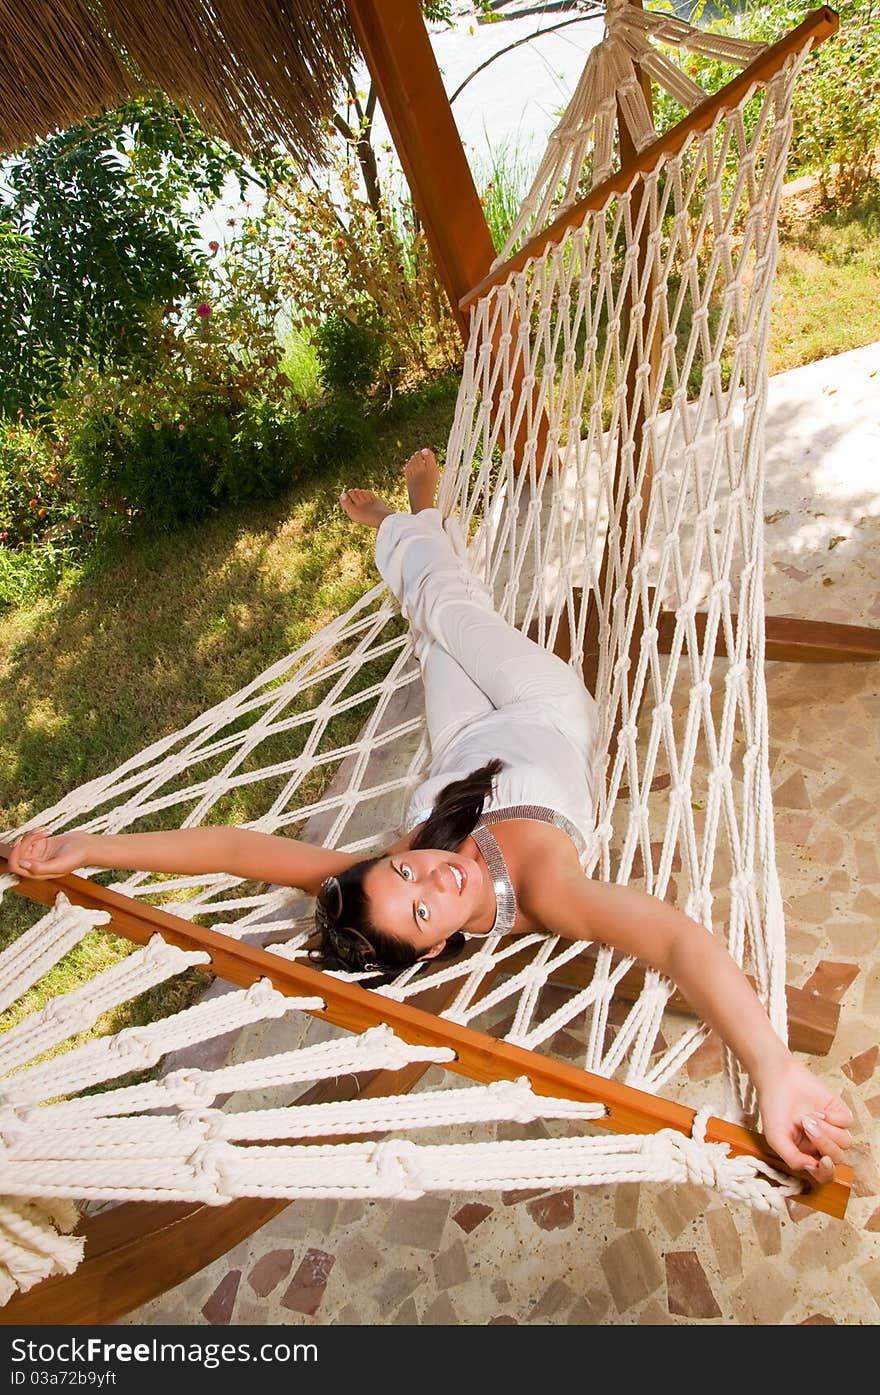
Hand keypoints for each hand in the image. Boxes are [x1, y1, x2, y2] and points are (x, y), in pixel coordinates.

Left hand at [7, 828, 91, 878]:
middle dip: (26, 841)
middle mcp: (36, 864)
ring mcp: (39, 854)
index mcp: (38, 873)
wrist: (89, 846)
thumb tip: (22, 864)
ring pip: (24, 844)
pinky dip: (36, 832)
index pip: (16, 867)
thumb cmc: (77, 857)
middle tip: (39, 834)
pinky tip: (47, 830)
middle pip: (19, 853)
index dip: (14, 855)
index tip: (20, 843)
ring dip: (32, 835)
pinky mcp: (42, 844)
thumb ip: (40, 868)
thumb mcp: (59, 865)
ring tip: (46, 831)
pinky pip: (31, 838)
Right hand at [756, 1055, 853, 1185]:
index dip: (826, 1172)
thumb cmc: (773, 1108)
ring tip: (809, 1117)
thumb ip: (792, 1158)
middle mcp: (821, 1143)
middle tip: (806, 1127)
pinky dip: (834, 1118)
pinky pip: (847, 1122)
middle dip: (823, 1143)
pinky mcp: (838, 1111)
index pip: (824, 1174)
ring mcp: (831, 1127)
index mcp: (806, 1154)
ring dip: (827, 1130)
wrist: (777, 1079)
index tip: (821, 1161)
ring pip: (845, 1142)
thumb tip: (812, 1168)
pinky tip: (819, 1111)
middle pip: (836, 1157)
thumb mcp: (775, 1138)